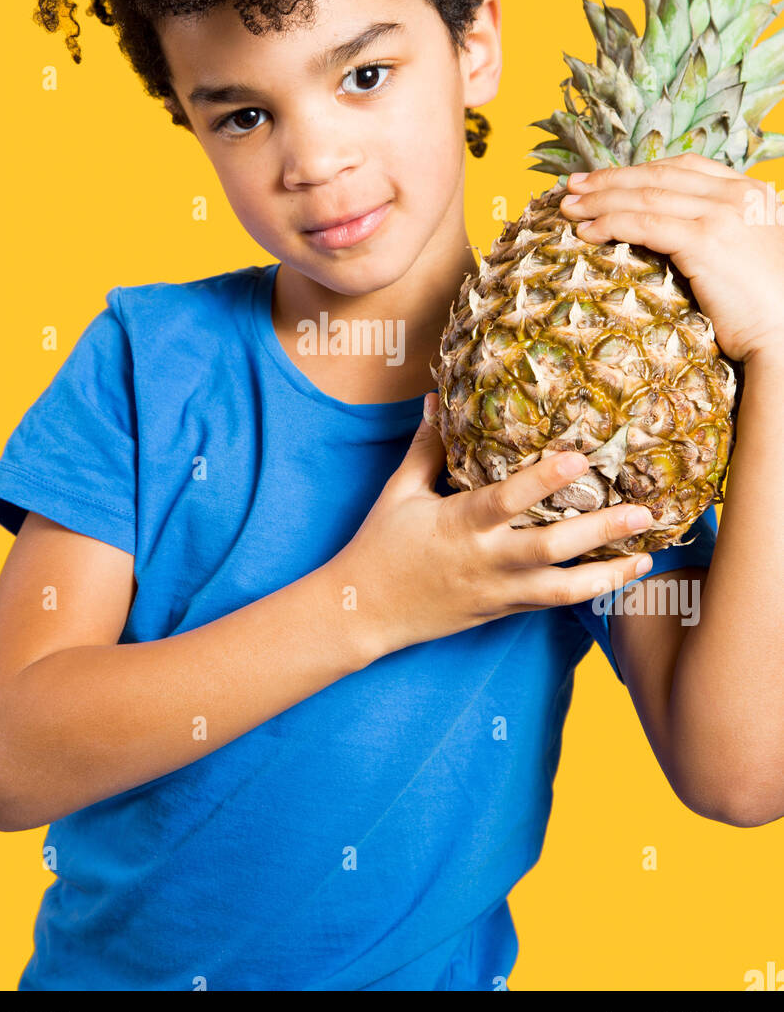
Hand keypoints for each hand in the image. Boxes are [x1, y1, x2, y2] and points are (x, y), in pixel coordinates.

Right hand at [337, 395, 654, 660]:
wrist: (364, 613)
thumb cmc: (380, 546)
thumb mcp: (399, 492)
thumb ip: (426, 447)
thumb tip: (438, 397)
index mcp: (460, 524)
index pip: (508, 499)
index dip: (545, 479)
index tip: (582, 459)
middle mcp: (485, 559)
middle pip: (551, 548)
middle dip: (601, 531)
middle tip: (643, 511)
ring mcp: (497, 590)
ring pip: (562, 588)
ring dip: (608, 573)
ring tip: (647, 556)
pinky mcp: (503, 609)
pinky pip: (552, 603)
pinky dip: (588, 591)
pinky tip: (618, 577)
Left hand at [559, 150, 783, 363]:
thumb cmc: (764, 306)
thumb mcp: (745, 252)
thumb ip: (717, 230)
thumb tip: (671, 232)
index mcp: (748, 191)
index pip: (681, 168)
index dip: (636, 170)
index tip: (601, 179)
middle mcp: (736, 194)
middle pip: (657, 177)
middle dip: (608, 180)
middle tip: (572, 186)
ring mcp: (722, 214)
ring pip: (645, 197)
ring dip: (600, 201)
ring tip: (568, 208)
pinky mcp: (705, 240)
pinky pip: (644, 224)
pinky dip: (609, 224)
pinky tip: (587, 231)